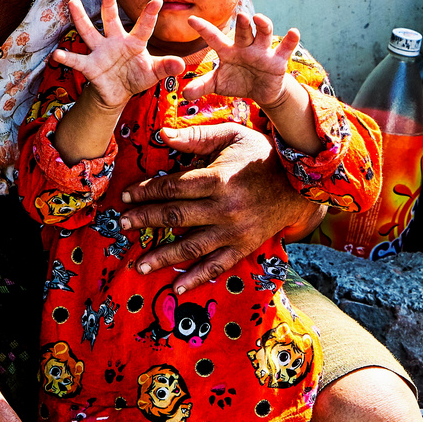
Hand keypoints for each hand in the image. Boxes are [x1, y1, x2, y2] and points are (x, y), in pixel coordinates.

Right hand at [52, 0, 186, 108]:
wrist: (117, 92)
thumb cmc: (137, 76)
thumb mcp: (154, 73)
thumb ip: (166, 67)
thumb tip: (182, 65)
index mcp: (134, 43)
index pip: (144, 27)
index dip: (150, 14)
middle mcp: (115, 42)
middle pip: (111, 21)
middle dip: (110, 6)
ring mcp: (100, 52)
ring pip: (89, 32)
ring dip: (81, 18)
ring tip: (73, 2)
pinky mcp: (90, 66)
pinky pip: (77, 61)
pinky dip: (67, 58)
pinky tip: (57, 54)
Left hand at [117, 121, 320, 293]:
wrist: (300, 182)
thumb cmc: (260, 154)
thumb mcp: (231, 135)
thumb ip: (196, 137)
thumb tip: (161, 135)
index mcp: (218, 178)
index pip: (172, 187)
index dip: (146, 192)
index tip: (126, 196)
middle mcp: (224, 207)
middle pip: (175, 217)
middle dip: (145, 221)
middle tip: (122, 225)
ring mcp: (235, 231)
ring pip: (191, 247)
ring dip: (162, 256)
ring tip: (139, 264)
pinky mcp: (245, 246)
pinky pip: (217, 266)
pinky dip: (196, 278)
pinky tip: (176, 286)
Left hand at [182, 10, 300, 107]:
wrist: (260, 91)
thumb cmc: (237, 81)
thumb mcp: (218, 84)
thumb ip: (202, 86)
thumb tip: (184, 94)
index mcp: (228, 50)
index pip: (214, 37)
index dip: (203, 29)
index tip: (190, 20)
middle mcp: (245, 46)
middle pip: (244, 31)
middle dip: (243, 24)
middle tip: (241, 15)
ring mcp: (262, 51)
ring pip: (264, 34)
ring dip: (263, 25)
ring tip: (260, 19)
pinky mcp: (278, 60)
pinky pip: (285, 48)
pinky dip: (290, 40)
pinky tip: (294, 32)